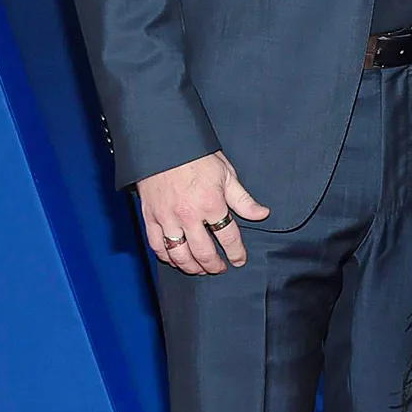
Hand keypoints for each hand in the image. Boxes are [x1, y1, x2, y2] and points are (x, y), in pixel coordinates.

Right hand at [137, 150, 269, 273]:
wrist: (163, 142)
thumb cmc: (195, 155)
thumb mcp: (226, 174)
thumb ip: (243, 199)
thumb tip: (261, 214)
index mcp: (211, 203)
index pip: (228, 237)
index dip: (236, 253)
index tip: (239, 260)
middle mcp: (188, 215)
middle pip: (203, 252)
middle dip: (214, 265)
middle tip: (219, 268)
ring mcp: (167, 218)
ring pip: (179, 255)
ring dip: (191, 267)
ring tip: (199, 269)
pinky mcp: (149, 217)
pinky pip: (157, 245)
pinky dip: (166, 257)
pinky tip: (174, 259)